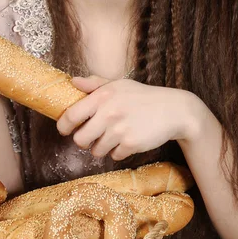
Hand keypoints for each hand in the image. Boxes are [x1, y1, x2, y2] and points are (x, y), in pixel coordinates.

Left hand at [56, 75, 202, 160]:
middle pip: (80, 139)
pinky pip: (114, 156)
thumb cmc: (143, 97)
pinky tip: (127, 141)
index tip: (66, 129)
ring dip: (102, 148)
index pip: (71, 115)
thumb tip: (73, 82)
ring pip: (96, 151)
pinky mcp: (131, 144)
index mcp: (103, 95)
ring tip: (113, 137)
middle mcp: (109, 112)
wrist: (174, 111)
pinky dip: (118, 152)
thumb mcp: (120, 85)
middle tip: (92, 137)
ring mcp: (120, 129)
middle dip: (84, 141)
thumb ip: (95, 84)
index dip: (64, 126)